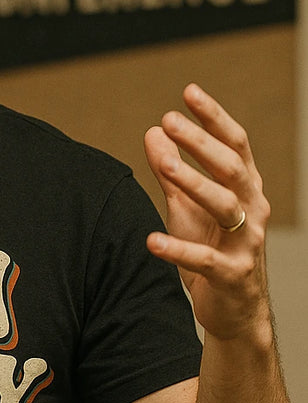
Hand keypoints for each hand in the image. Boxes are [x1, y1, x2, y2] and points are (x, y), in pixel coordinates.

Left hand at [144, 83, 271, 341]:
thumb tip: (153, 132)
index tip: (189, 92)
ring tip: (164, 166)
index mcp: (244, 189)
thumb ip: (171, 172)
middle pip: (232, 167)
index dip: (213, 117)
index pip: (234, 144)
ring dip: (194, 183)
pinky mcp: (232, 275)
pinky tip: (151, 241)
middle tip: (170, 120)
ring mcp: (245, 243)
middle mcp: (251, 210)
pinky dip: (178, 250)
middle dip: (202, 142)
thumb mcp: (187, 207)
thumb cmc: (209, 250)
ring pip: (225, 206)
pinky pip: (205, 260)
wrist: (232, 310)